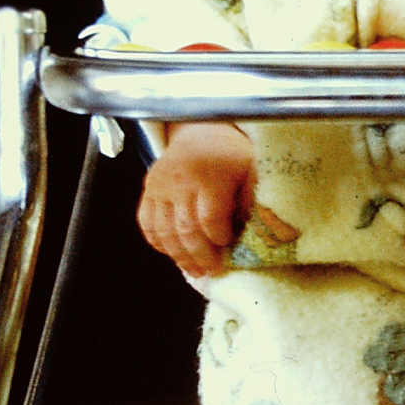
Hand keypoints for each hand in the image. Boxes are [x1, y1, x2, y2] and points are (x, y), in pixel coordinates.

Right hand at [137, 121, 254, 277]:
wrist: (200, 133)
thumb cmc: (230, 157)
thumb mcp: (251, 170)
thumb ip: (252, 199)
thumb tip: (258, 233)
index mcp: (209, 175)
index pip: (210, 217)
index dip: (219, 238)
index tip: (229, 247)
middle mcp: (180, 180)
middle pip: (186, 229)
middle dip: (201, 256)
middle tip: (213, 271)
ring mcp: (160, 186)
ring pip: (164, 231)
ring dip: (180, 256)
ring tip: (195, 270)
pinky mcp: (148, 190)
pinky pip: (147, 224)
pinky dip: (159, 243)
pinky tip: (174, 252)